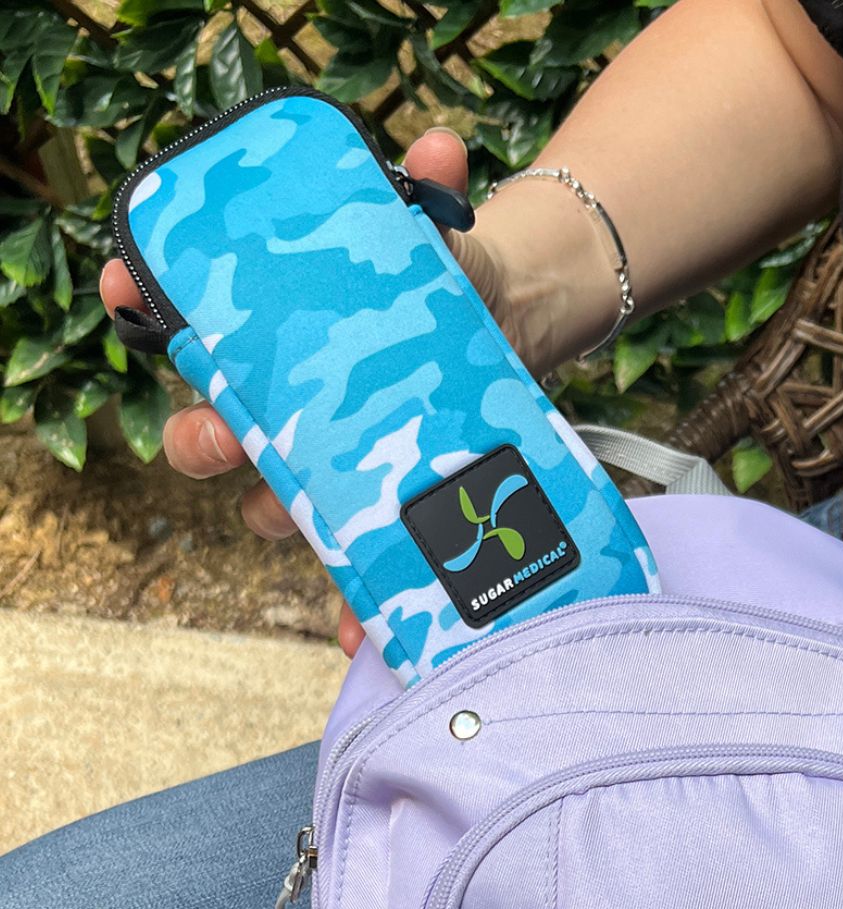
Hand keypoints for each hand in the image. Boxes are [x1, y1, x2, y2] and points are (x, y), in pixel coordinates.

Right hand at [100, 127, 512, 657]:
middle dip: (205, 438)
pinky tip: (364, 632)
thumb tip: (438, 145)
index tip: (130, 294)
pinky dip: (354, 608)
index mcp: (285, 344)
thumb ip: (433, 198)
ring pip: (279, 510)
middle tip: (220, 435)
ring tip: (316, 536)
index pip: (197, 336)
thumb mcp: (440, 244)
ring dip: (288, 526)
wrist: (514, 338)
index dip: (152, 315)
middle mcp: (291, 411)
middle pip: (217, 437)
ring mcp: (334, 466)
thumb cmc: (449, 291)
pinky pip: (356, 569)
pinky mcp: (382, 507)